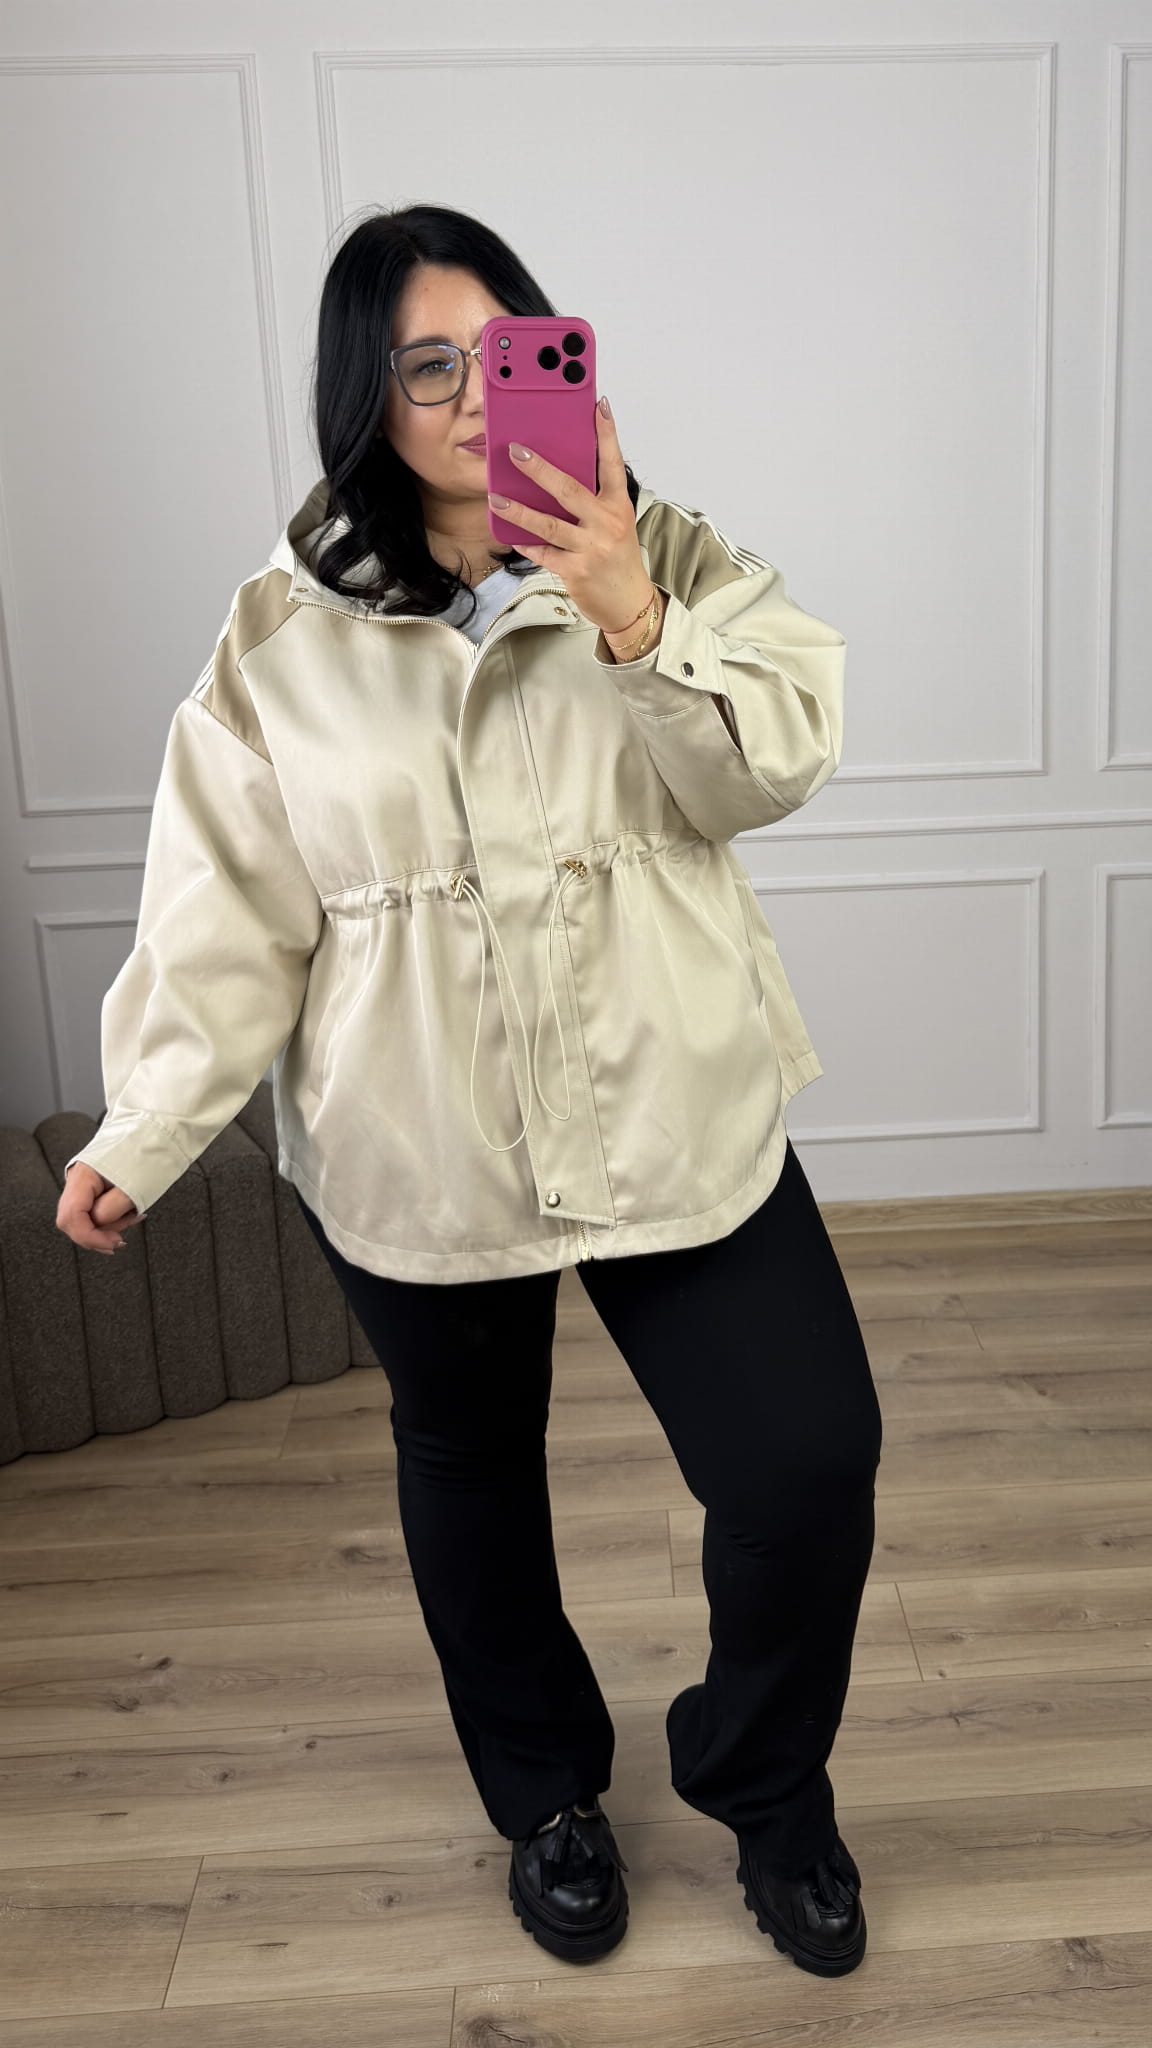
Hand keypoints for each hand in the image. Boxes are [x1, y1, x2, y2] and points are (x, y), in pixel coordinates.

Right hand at [57, 1162, 142, 1255]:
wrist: (154, 1133)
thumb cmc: (147, 1154)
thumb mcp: (134, 1185)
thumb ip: (111, 1209)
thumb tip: (98, 1224)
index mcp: (82, 1176)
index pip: (71, 1216)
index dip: (89, 1236)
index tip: (113, 1244)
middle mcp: (77, 1181)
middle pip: (72, 1222)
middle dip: (97, 1234)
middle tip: (123, 1237)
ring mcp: (83, 1186)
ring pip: (83, 1220)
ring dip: (108, 1227)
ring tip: (135, 1216)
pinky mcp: (93, 1190)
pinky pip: (94, 1212)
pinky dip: (112, 1220)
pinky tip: (131, 1215)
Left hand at [489, 399, 654, 636]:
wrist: (629, 603)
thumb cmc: (618, 558)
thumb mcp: (614, 523)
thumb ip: (592, 501)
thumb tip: (556, 478)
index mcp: (618, 506)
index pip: (612, 463)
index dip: (606, 433)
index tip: (598, 405)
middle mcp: (606, 524)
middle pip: (569, 490)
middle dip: (540, 469)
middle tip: (515, 451)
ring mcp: (590, 548)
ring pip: (548, 524)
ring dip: (518, 510)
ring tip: (495, 498)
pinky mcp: (575, 571)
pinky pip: (543, 553)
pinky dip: (526, 543)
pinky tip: (510, 535)